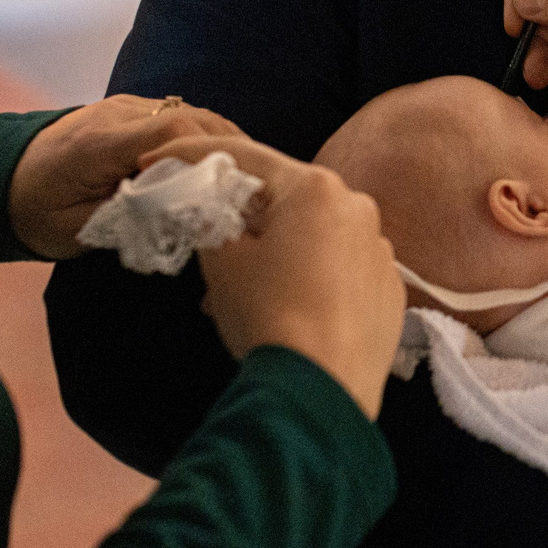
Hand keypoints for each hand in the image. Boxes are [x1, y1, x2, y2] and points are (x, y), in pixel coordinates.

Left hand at [7, 94, 240, 258]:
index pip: (172, 129)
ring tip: (239, 172)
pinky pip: (172, 117)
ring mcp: (119, 108)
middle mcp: (114, 115)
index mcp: (100, 143)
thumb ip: (129, 217)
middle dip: (224, 145)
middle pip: (188, 115)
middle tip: (251, 179)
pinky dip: (198, 136)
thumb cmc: (32, 214)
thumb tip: (179, 212)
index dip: (210, 151)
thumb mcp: (78, 230)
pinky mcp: (124, 113)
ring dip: (215, 139)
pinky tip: (211, 163)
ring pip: (186, 112)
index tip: (230, 182)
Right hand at [142, 134, 405, 419]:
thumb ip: (210, 218)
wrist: (323, 391)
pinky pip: (341, 270)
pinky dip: (311, 278)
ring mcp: (380, 250)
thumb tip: (212, 209)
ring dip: (277, 250)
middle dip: (242, 215)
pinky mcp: (390, 291)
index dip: (192, 157)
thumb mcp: (221, 261)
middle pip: (284, 196)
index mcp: (315, 188)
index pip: (244, 156)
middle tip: (205, 241)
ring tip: (245, 291)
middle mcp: (358, 207)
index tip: (156, 163)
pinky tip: (287, 310)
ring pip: (315, 235)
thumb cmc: (269, 316)